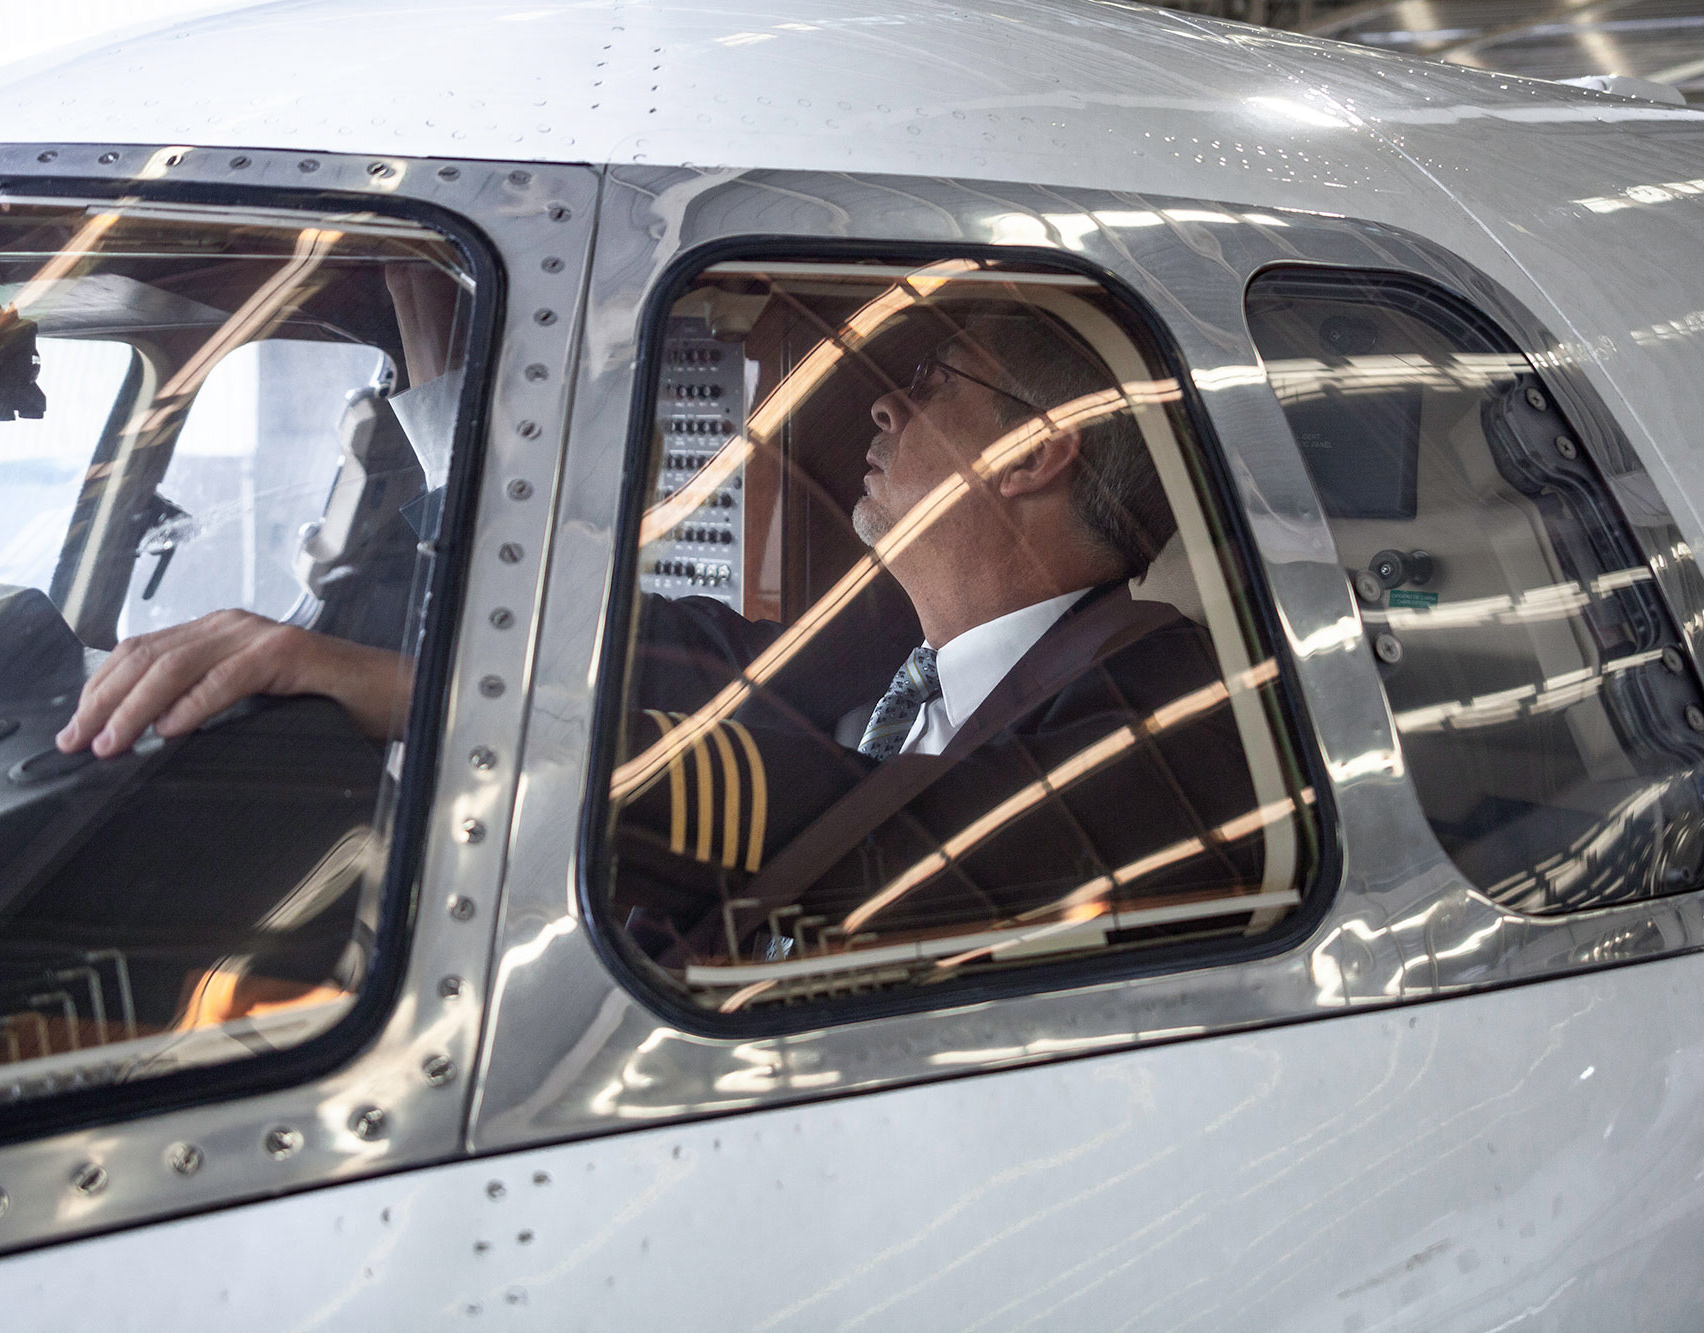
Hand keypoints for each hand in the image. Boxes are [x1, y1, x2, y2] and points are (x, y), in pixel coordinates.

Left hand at [56, 610, 410, 756]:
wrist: (394, 696)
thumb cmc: (331, 705)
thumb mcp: (253, 705)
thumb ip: (207, 706)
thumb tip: (148, 735)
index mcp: (220, 635)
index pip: (140, 651)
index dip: (101, 688)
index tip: (78, 727)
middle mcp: (234, 627)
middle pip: (149, 656)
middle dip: (106, 701)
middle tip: (83, 740)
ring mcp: (260, 636)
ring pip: (178, 665)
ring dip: (137, 707)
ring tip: (115, 740)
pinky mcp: (288, 652)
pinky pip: (228, 677)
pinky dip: (194, 704)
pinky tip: (171, 728)